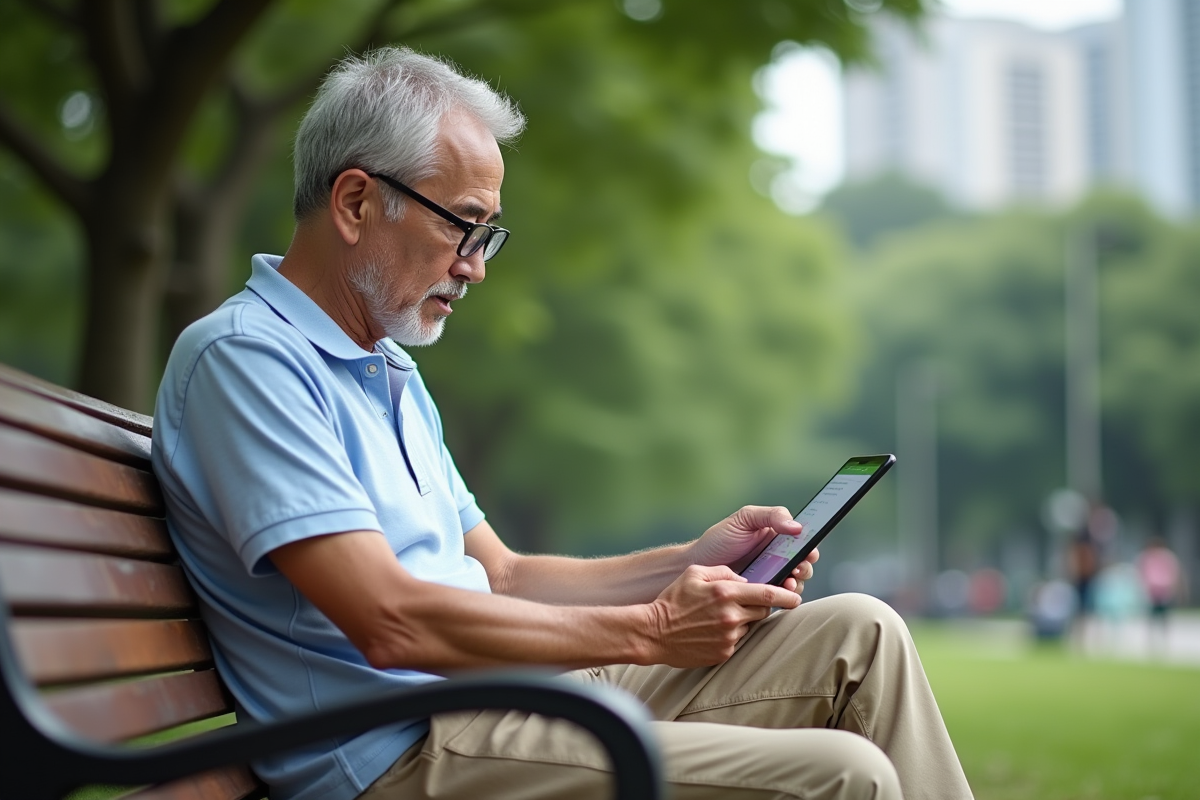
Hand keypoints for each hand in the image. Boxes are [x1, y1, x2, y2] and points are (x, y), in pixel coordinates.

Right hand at [643, 564, 798, 666]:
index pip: (768, 593)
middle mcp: (731, 616)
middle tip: (743, 603)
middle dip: (759, 605)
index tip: (796, 597)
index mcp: (726, 593)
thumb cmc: (672, 600)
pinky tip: (710, 631)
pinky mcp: (724, 653)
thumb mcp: (695, 574)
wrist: (653, 632)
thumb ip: (724, 572)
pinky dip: (730, 635)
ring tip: (716, 618)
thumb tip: (744, 579)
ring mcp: (729, 637)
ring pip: (749, 626)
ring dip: (742, 620)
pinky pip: (737, 641)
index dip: (787, 595)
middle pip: (762, 610)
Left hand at [687, 505, 819, 593]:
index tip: (808, 551)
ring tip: (787, 582)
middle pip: (804, 564)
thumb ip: (771, 516)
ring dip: (797, 583)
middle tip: (797, 568)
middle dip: (805, 567)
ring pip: (796, 582)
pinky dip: (784, 597)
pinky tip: (778, 593)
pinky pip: (780, 598)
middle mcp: (779, 557)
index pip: (804, 542)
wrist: (698, 564)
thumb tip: (797, 527)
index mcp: (778, 537)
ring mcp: (772, 577)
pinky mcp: (763, 594)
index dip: (810, 546)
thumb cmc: (720, 539)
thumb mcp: (744, 519)